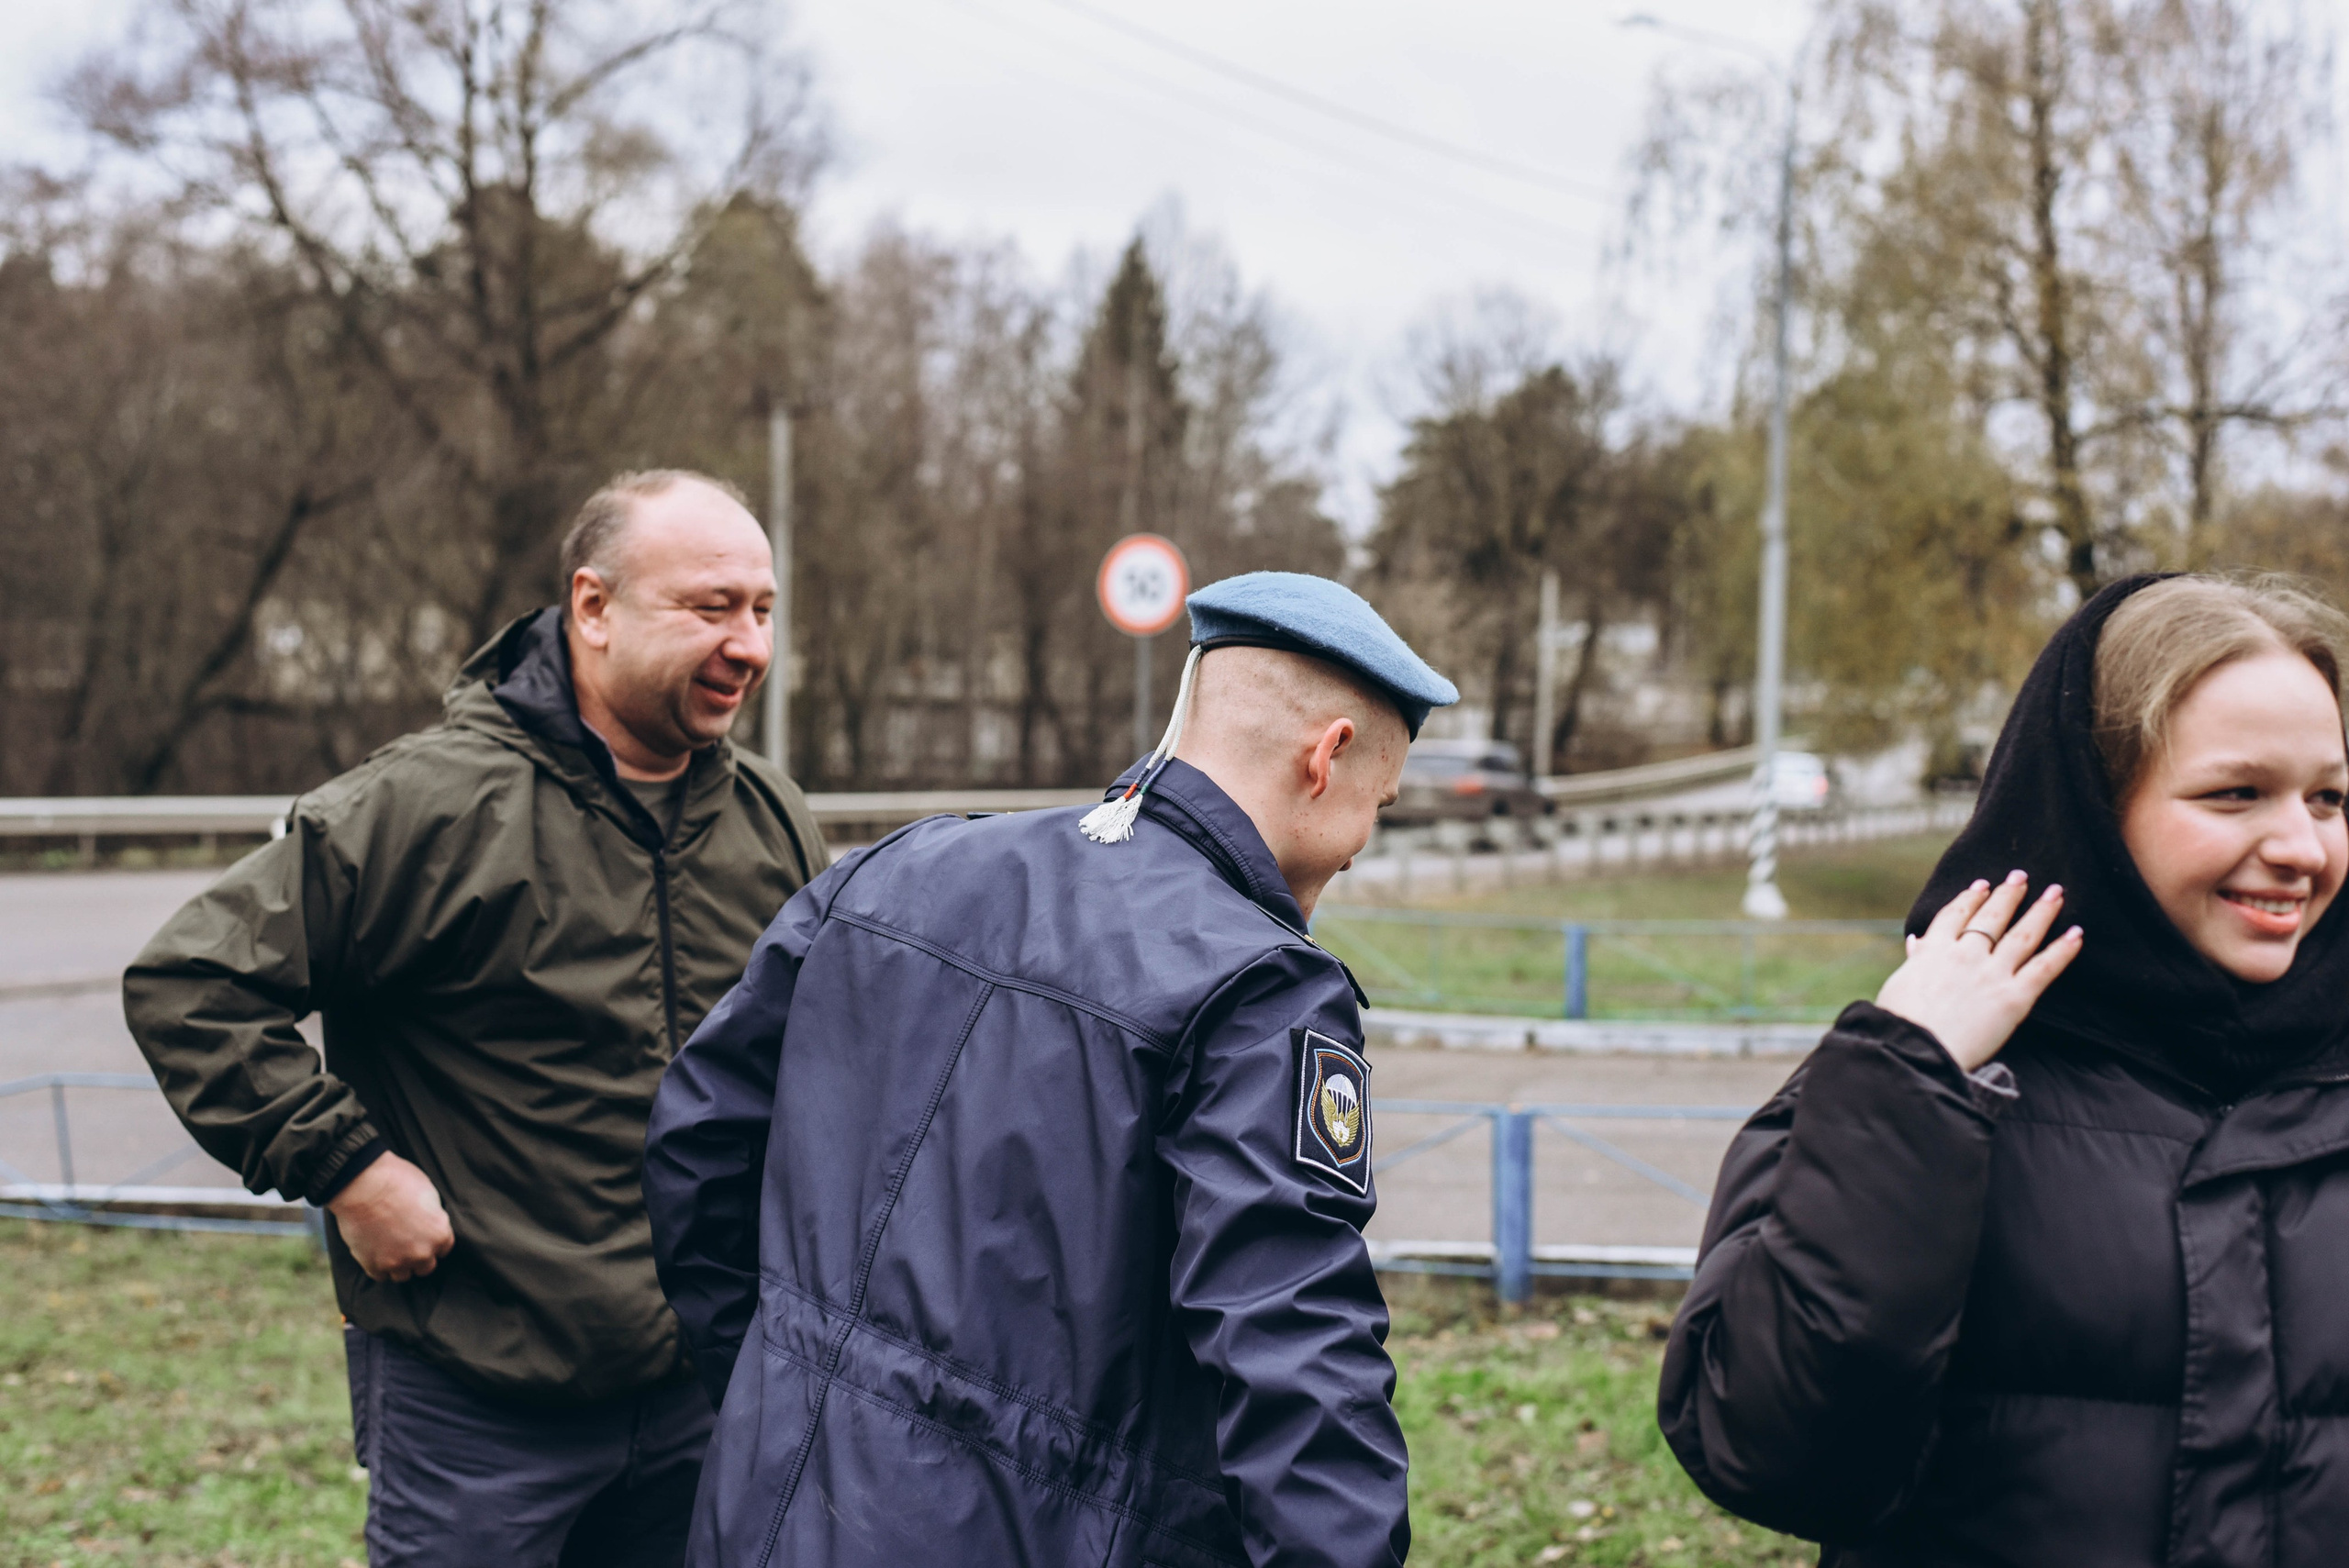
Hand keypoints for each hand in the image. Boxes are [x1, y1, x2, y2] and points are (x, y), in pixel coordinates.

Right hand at [327, 1153, 454, 1282]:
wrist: (362, 1185)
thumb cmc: (397, 1181)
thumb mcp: (429, 1192)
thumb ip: (432, 1216)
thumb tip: (430, 1222)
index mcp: (439, 1234)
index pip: (444, 1248)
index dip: (433, 1241)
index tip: (424, 1236)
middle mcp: (421, 1253)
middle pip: (426, 1266)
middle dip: (419, 1256)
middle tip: (407, 1243)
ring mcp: (397, 1262)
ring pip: (403, 1275)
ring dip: (399, 1264)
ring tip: (390, 1249)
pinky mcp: (373, 1265)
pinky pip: (380, 1275)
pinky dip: (378, 1266)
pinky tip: (375, 1252)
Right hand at [1874, 870, 2083, 1071]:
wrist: (1915, 1049)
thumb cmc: (1900, 1022)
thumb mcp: (1899, 985)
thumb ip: (1915, 960)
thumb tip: (1915, 941)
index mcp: (1934, 951)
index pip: (1955, 915)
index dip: (1970, 898)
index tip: (1982, 885)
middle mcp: (1965, 954)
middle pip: (1992, 917)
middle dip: (2008, 894)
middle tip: (2022, 877)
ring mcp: (1992, 973)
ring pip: (2023, 935)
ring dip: (2041, 911)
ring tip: (2055, 894)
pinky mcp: (2014, 997)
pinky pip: (2044, 968)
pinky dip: (2063, 950)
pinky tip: (2077, 934)